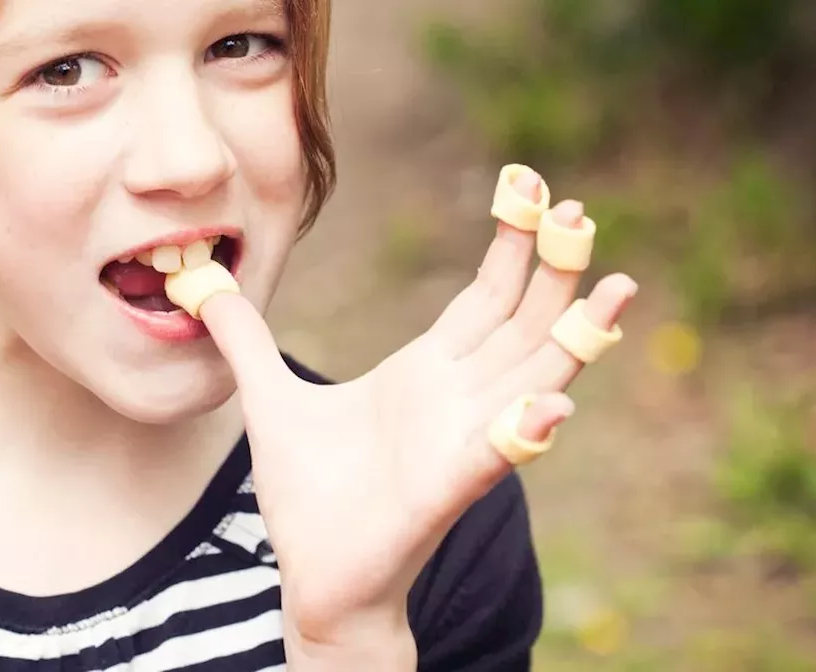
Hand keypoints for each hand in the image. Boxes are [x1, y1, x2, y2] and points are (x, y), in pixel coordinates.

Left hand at [199, 168, 636, 665]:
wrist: (316, 577)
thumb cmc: (308, 496)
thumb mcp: (269, 400)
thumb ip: (245, 341)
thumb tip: (201, 287)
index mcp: (425, 372)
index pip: (484, 297)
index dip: (512, 245)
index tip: (530, 186)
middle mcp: (458, 399)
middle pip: (522, 323)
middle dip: (554, 270)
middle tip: (580, 212)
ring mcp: (459, 442)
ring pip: (533, 378)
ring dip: (574, 337)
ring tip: (615, 286)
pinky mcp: (444, 490)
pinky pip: (492, 457)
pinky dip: (523, 432)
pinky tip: (552, 405)